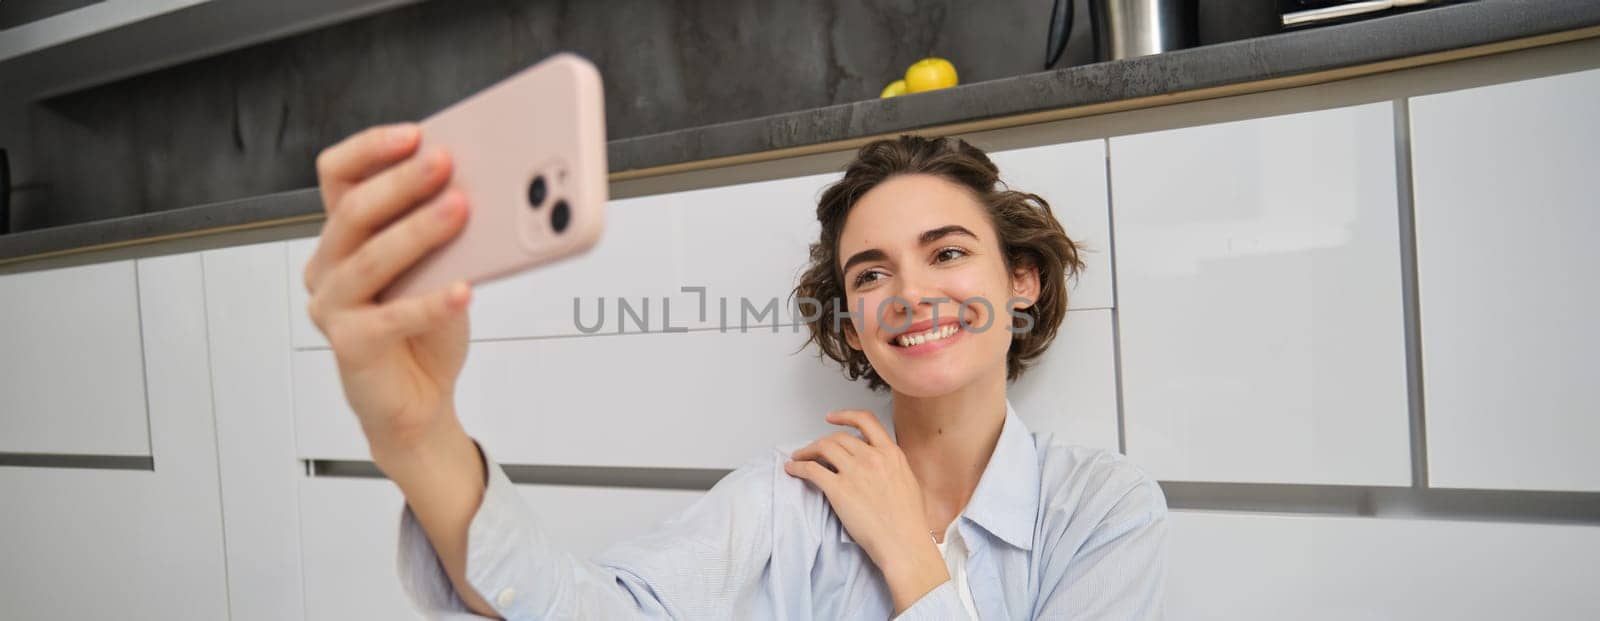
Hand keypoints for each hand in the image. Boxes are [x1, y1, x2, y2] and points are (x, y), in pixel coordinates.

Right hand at [304, 122, 472, 464]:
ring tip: (460, 210)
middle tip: (445, 163)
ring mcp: (332, 307)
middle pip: (354, 210)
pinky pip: (391, 318)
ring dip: (417, 230)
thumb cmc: (426, 327)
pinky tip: (464, 288)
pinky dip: (431, 302)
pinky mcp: (350, 346)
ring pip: (370, 258)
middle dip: (402, 182)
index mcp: (344, 235)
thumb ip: (445, 230)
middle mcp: (328, 266)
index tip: (415, 134)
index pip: (337, 174)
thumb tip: (482, 188)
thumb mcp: (441, 265)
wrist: (418, 401)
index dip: (370, 149)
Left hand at [785, 410, 949, 613]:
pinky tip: (792, 469)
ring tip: (799, 458)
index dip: (845, 416)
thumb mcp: (908, 481)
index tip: (832, 418)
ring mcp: (854, 472)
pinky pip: (811, 470)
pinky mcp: (838, 489)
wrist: (903, 542)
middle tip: (812, 450)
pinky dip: (798, 467)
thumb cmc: (909, 521)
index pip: (866, 421)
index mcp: (891, 453)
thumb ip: (892, 466)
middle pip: (838, 437)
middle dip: (821, 441)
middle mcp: (872, 457)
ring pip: (823, 447)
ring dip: (806, 451)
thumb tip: (880, 463)